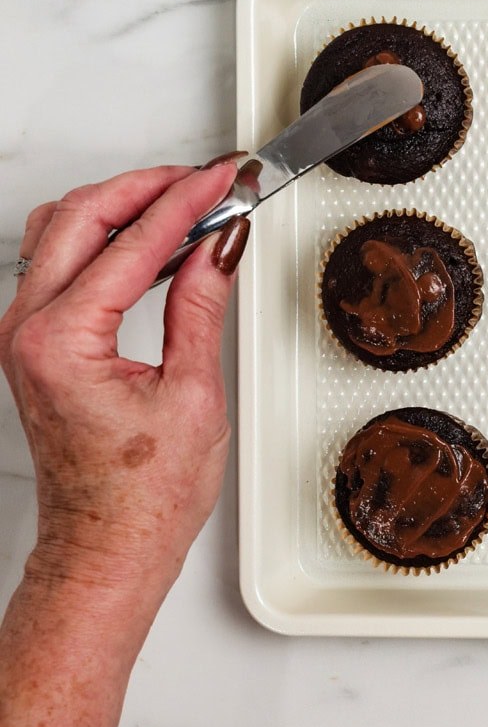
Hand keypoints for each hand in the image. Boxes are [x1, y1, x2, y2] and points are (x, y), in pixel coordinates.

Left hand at [0, 160, 247, 591]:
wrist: (109, 548)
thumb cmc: (142, 497)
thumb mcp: (192, 395)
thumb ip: (201, 307)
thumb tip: (221, 245)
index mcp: (61, 344)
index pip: (131, 245)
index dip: (187, 202)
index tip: (226, 180)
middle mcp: (26, 334)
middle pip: (79, 218)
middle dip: (147, 187)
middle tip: (208, 178)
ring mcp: (23, 338)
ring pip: (60, 234)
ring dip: (120, 207)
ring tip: (183, 201)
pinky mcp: (36, 346)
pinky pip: (61, 266)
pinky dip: (106, 241)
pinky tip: (151, 242)